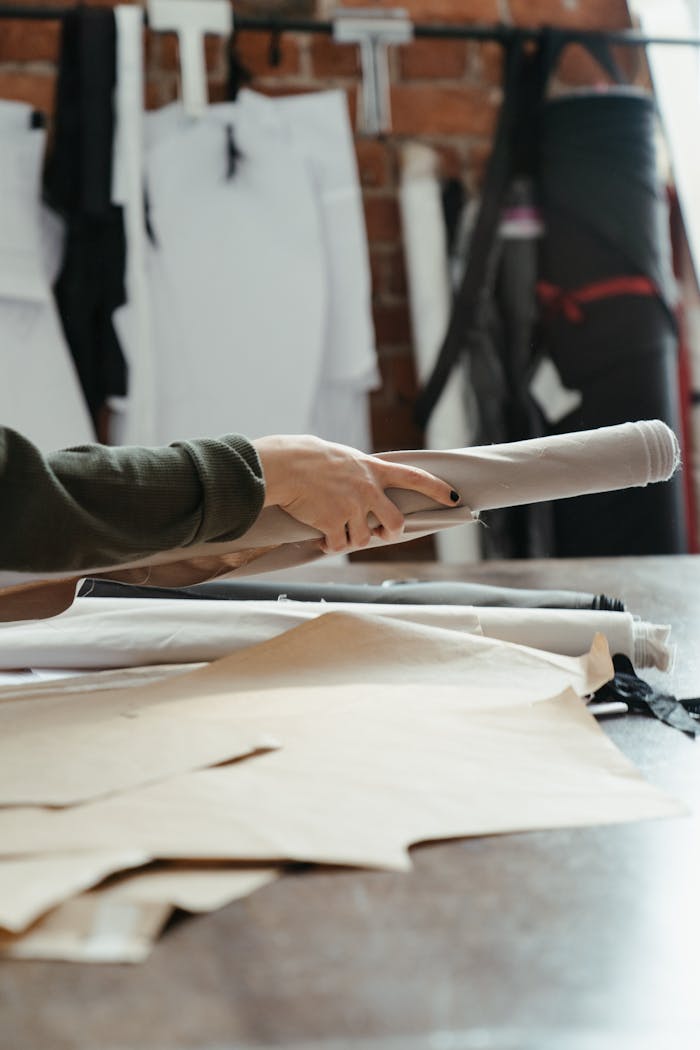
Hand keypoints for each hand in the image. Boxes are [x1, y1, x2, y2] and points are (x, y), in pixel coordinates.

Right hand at [253, 435, 458, 553]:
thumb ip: (360, 472)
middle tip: (378, 533)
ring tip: (333, 531)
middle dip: (389, 533)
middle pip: (395, 523)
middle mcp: (368, 489)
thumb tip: (366, 487)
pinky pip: (338, 545)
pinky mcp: (334, 523)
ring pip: (363, 539)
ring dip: (348, 540)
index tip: (454, 497)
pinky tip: (319, 538)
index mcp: (373, 469)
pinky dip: (329, 546)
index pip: (414, 478)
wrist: (285, 465)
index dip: (437, 489)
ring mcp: (352, 507)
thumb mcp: (343, 458)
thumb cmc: (307, 458)